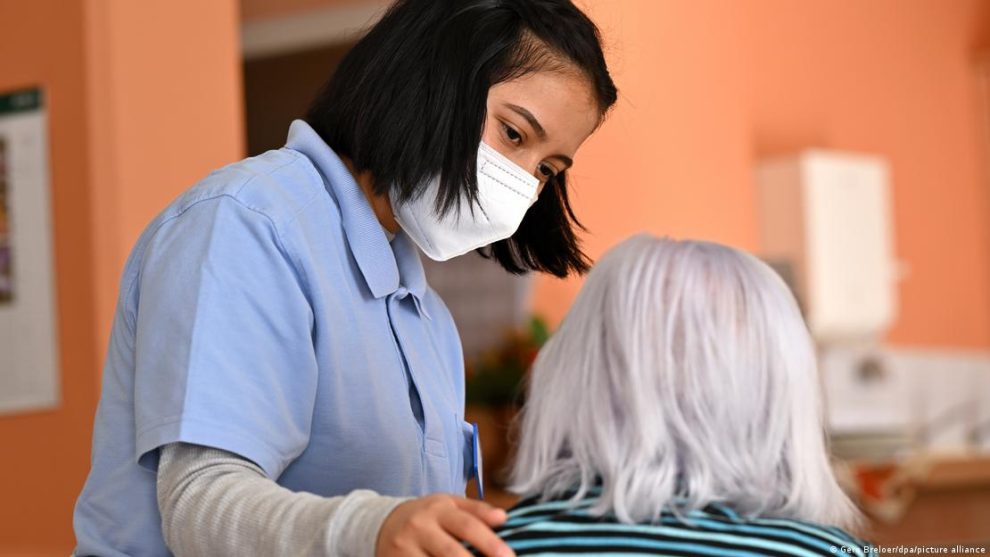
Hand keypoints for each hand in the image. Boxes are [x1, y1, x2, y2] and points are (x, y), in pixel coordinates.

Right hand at [376, 494, 514, 556]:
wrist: (383, 523)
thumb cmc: (426, 516)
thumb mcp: (449, 505)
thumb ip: (477, 511)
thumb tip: (502, 517)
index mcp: (438, 509)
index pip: (467, 526)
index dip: (489, 543)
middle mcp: (419, 527)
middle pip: (451, 552)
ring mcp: (404, 549)